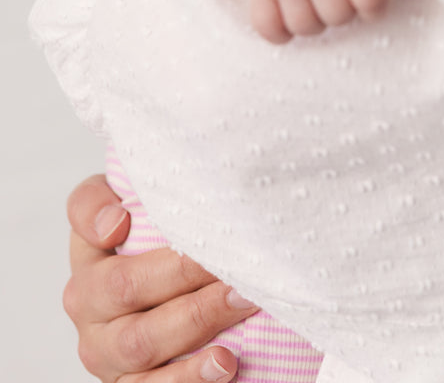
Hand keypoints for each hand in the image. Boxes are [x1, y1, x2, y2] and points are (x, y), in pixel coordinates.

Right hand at [65, 175, 257, 380]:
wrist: (175, 302)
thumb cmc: (169, 247)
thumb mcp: (152, 210)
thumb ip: (138, 194)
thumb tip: (117, 220)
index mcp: (89, 251)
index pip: (83, 217)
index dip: (98, 216)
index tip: (125, 219)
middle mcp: (87, 304)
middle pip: (126, 286)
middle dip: (185, 271)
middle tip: (236, 260)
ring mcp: (106, 353)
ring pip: (142, 343)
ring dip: (199, 322)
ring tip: (245, 303)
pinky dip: (190, 379)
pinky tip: (226, 365)